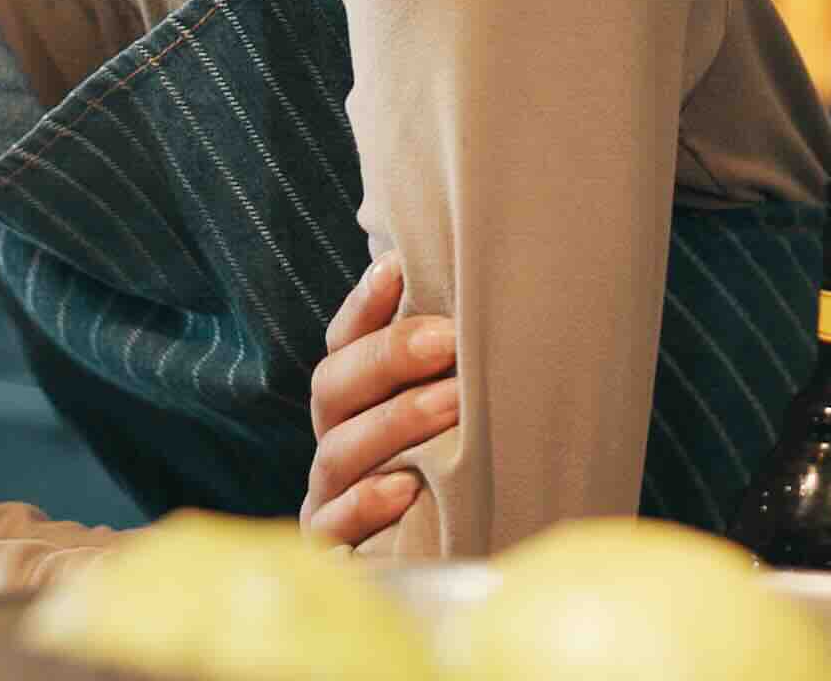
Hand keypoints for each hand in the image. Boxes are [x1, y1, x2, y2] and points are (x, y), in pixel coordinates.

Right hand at [301, 249, 460, 548]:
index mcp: (354, 401)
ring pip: (339, 451)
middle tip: (449, 339)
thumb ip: (457, 364)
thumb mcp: (460, 411)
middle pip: (333, 386)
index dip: (365, 306)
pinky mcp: (334, 552)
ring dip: (394, 422)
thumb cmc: (468, 471)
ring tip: (453, 404)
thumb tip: (501, 291)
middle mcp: (335, 441)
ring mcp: (329, 497)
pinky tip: (406, 489)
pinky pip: (333, 527)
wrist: (471, 560)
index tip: (398, 269)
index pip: (344, 342)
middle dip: (388, 358)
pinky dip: (365, 504)